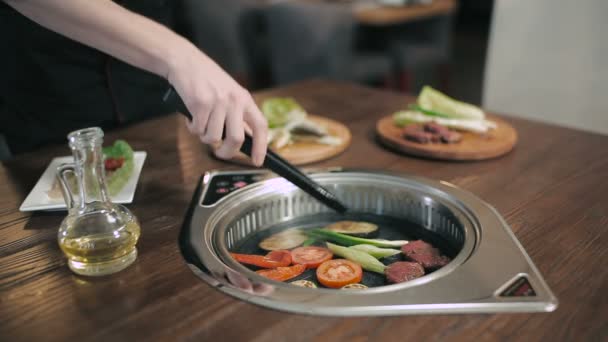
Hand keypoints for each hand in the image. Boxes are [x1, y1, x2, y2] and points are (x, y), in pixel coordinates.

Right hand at [167, 45, 267, 165]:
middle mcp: (234, 100)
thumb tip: (246, 139)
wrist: (185, 61)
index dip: (262, 146)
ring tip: (201, 123)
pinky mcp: (200, 103)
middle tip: (220, 152)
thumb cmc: (207, 79)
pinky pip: (197, 130)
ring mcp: (217, 102)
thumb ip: (238, 114)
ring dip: (204, 137)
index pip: (260, 126)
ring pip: (213, 137)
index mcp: (245, 99)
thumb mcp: (230, 93)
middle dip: (227, 152)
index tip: (258, 161)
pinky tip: (192, 117)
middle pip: (236, 138)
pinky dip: (192, 128)